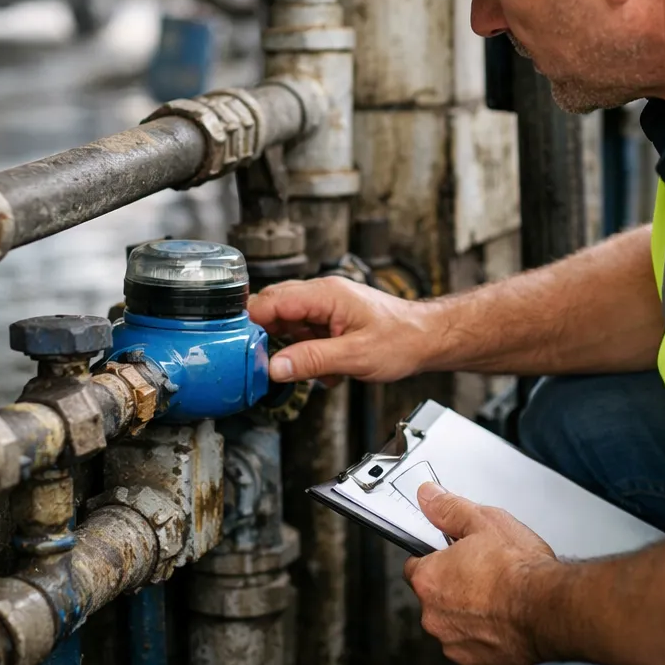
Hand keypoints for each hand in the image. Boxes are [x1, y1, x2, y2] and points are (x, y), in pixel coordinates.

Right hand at [247, 276, 434, 383]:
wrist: (427, 339)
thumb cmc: (401, 339)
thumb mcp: (355, 356)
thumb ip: (312, 360)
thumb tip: (275, 366)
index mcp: (324, 294)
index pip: (271, 300)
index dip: (250, 322)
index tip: (237, 345)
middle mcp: (321, 294)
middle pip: (273, 308)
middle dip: (265, 337)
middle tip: (262, 364)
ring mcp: (325, 306)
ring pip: (287, 323)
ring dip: (290, 348)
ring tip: (309, 370)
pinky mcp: (330, 320)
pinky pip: (303, 333)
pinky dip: (305, 352)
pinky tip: (325, 370)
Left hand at [403, 483, 557, 664]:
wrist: (551, 610)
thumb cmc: (518, 570)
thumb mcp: (482, 521)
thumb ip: (448, 509)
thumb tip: (428, 498)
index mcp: (429, 580)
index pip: (414, 565)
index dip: (435, 556)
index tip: (451, 554)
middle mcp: (435, 617)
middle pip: (435, 597)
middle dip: (453, 586)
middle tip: (482, 572)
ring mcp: (456, 646)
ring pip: (455, 625)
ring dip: (470, 614)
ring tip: (499, 597)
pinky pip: (476, 649)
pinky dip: (488, 638)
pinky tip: (507, 621)